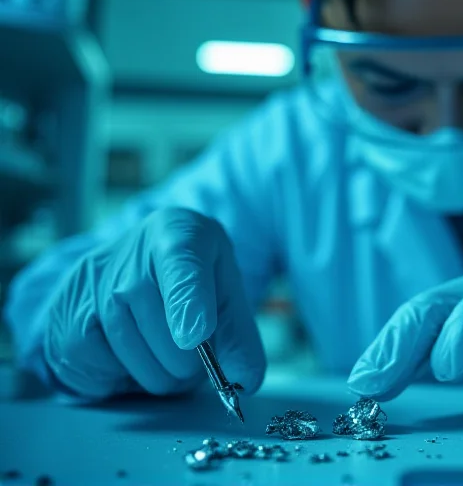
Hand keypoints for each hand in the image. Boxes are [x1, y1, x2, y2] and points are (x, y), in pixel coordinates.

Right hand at [43, 207, 266, 398]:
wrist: (135, 260)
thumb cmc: (191, 278)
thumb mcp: (226, 289)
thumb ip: (240, 333)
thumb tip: (247, 379)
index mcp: (178, 233)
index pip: (181, 266)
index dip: (188, 303)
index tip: (195, 337)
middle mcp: (130, 255)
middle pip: (163, 330)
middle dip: (190, 362)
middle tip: (195, 353)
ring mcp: (91, 286)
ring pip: (135, 357)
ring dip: (161, 376)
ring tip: (169, 356)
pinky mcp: (65, 318)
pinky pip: (101, 371)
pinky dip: (124, 378)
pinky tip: (134, 355)